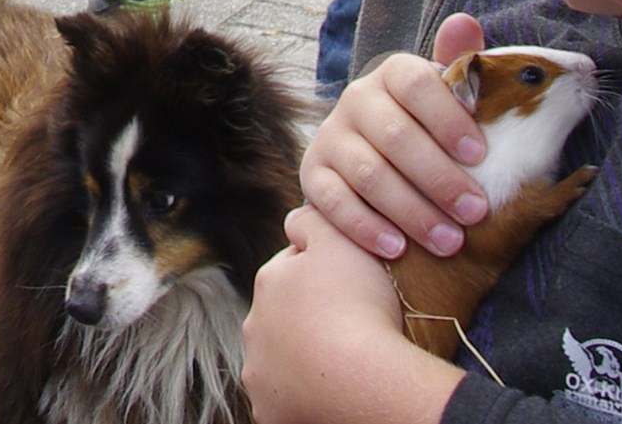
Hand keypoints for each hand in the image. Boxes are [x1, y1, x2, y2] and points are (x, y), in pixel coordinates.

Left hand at [245, 204, 468, 423]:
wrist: (367, 380)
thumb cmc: (359, 308)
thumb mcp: (339, 241)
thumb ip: (310, 220)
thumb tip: (294, 217)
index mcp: (267, 283)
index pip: (292, 272)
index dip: (324, 276)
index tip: (351, 288)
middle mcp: (254, 327)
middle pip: (284, 318)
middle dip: (308, 319)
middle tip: (350, 325)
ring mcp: (260, 373)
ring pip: (282, 360)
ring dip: (304, 359)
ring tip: (343, 361)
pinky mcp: (272, 411)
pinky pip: (288, 399)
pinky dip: (305, 395)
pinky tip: (330, 390)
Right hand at [299, 13, 490, 260]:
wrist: (380, 159)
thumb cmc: (431, 130)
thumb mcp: (450, 99)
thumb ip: (462, 66)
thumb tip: (465, 23)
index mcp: (393, 74)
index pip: (415, 84)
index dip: (447, 117)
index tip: (481, 154)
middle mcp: (356, 100)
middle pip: (395, 136)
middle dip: (439, 178)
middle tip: (476, 212)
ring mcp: (330, 138)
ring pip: (368, 173)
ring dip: (411, 210)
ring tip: (450, 241)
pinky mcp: (312, 176)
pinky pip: (333, 202)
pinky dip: (365, 227)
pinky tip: (396, 250)